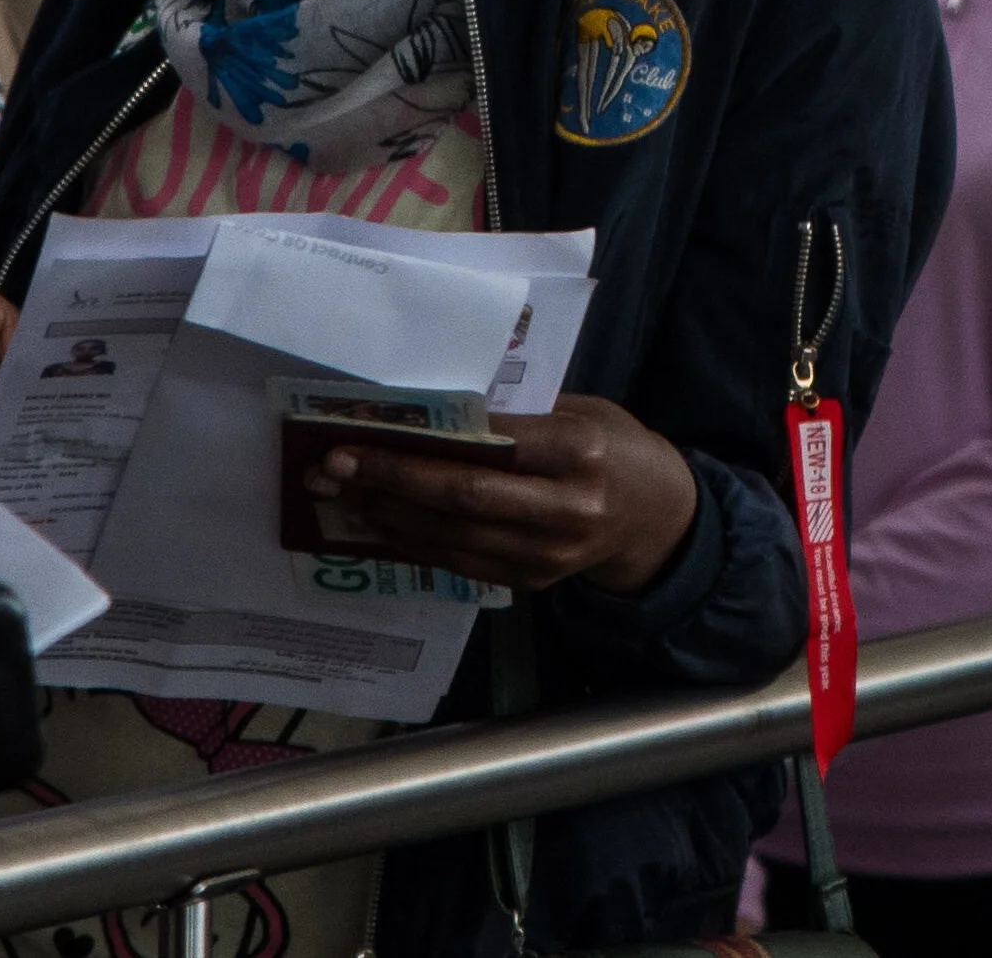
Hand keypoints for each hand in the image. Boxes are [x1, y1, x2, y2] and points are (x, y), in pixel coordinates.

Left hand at [306, 395, 704, 596]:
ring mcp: (550, 554)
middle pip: (465, 498)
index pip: (490, 446)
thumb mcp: (580, 410)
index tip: (364, 433)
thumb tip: (430, 412)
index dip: (423, 444)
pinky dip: (414, 543)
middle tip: (333, 468)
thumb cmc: (611, 446)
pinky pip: (460, 563)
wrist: (657, 517)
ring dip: (390, 516)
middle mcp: (568, 508)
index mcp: (580, 451)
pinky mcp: (534, 581)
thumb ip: (517, 415)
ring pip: (454, 537)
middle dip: (392, 481)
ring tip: (342, 496)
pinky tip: (380, 523)